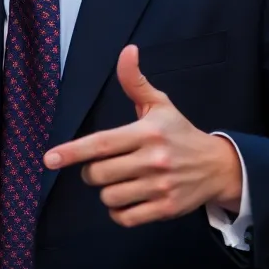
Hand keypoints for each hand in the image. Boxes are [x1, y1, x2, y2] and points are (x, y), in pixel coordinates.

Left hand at [44, 45, 242, 226]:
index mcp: (146, 132)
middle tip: (105, 166)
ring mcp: (160, 186)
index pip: (101, 143)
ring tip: (121, 182)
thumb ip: (135, 81)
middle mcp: (153, 160)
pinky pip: (126, 218)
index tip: (49, 159)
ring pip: (109, 197)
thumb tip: (127, 50)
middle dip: (92, 172)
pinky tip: (128, 199)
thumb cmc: (180, 133)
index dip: (72, 151)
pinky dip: (120, 212)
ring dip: (107, 192)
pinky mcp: (166, 209)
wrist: (218, 166)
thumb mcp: (159, 104)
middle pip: (98, 174)